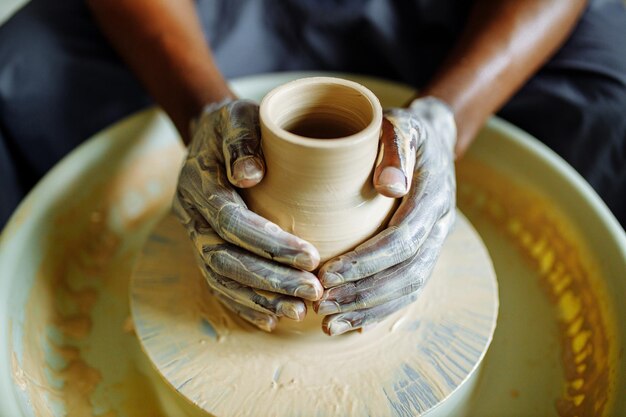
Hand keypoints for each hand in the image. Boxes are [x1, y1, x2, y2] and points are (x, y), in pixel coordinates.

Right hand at [174, 100, 322, 331]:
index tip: (311, 257)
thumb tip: (249, 174)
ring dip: (260, 299)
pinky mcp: (205, 247)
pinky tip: (271, 319)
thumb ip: (241, 140)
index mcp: (199, 182)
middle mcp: (191, 213)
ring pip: (221, 278)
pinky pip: (219, 284)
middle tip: (313, 291)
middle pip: (226, 258)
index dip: (270, 243)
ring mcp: (195, 234)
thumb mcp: (237, 116)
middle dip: (271, 280)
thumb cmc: (235, 123)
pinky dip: (244, 304)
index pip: (232, 220)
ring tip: (299, 312)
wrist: (211, 134)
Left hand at [314, 97, 456, 335]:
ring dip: (369, 308)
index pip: (402, 239)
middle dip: (363, 293)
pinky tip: (353, 322)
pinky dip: (381, 308)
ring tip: (330, 322)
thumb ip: (395, 149)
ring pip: (408, 287)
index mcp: (434, 195)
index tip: (329, 274)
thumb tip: (392, 186)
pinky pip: (408, 287)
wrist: (432, 137)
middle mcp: (440, 224)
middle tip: (322, 304)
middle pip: (406, 272)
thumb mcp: (399, 124)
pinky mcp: (425, 250)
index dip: (366, 261)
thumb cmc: (404, 128)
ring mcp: (436, 240)